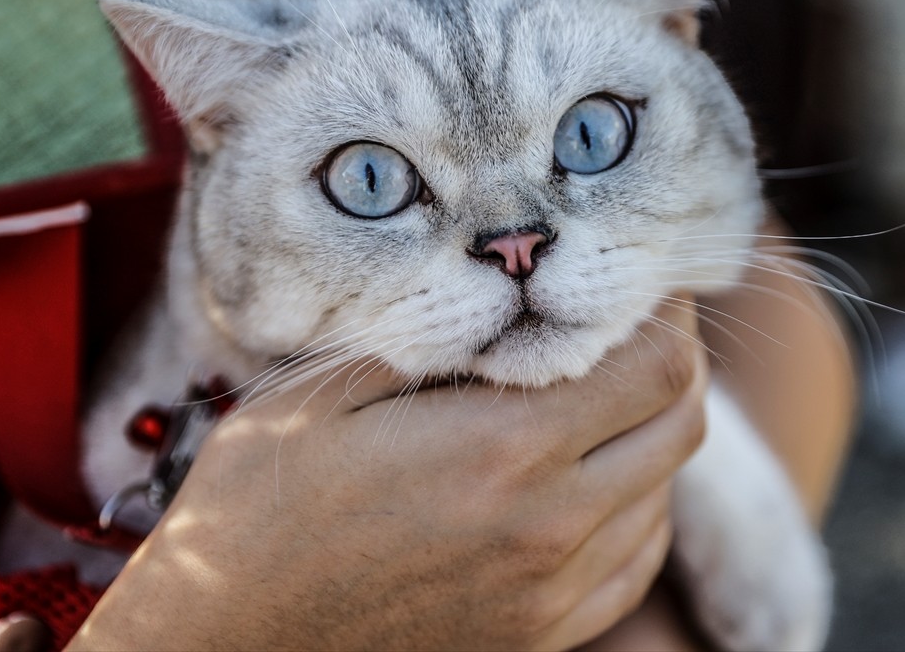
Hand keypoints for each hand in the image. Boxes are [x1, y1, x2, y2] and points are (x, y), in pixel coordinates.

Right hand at [68, 298, 706, 650]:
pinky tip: (590, 482)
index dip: (663, 313)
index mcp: (502, 449)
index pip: (654, 367)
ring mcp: (551, 594)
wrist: (225, 642)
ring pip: (663, 494)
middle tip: (629, 332)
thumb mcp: (324, 393)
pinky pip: (633, 563)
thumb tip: (506, 299)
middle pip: (679, 425)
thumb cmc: (257, 509)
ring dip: (647, 434)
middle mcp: (549, 526)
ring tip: (597, 400)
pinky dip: (634, 509)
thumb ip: (429, 340)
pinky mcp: (540, 637)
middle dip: (671, 364)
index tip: (638, 288)